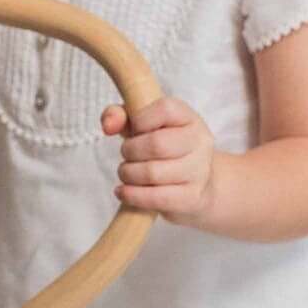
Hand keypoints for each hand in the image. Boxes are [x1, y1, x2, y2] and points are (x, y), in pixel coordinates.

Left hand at [105, 95, 217, 224]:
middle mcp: (199, 142)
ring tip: (126, 173)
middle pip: (156, 144)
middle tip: (126, 155)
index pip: (165, 109)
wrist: (195, 184)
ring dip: (128, 174)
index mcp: (189, 118)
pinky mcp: (191, 197)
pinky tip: (123, 191)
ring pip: (153, 173)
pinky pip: (155, 198)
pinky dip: (132, 195)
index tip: (134, 130)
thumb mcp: (144, 127)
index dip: (140, 120)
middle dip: (130, 151)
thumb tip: (108, 125)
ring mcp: (198, 171)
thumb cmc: (163, 149)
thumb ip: (120, 116)